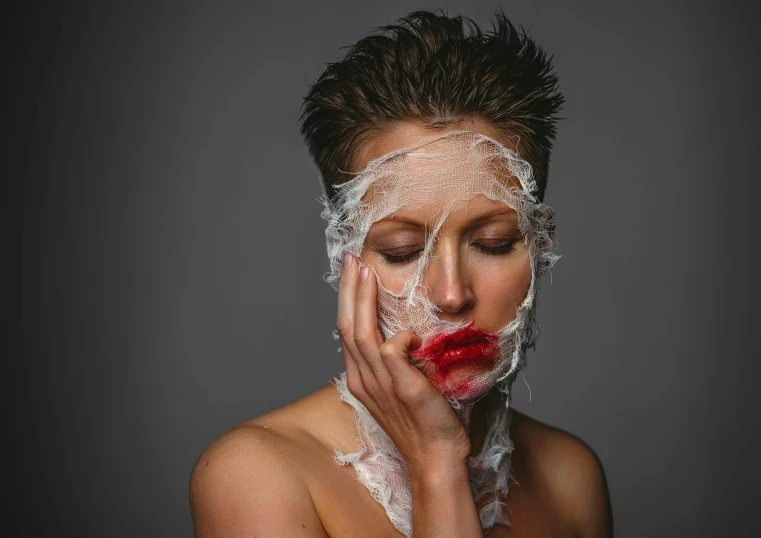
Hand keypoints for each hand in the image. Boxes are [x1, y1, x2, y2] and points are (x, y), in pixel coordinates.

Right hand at [336, 253, 471, 474]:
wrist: (435, 459)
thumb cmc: (422, 424)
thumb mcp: (399, 388)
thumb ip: (394, 362)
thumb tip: (402, 334)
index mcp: (361, 378)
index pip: (346, 330)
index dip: (347, 299)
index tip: (353, 272)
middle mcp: (365, 379)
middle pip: (347, 325)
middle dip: (348, 289)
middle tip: (352, 260)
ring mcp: (382, 385)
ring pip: (363, 334)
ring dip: (363, 299)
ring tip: (366, 272)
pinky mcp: (404, 389)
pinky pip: (392, 354)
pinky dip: (397, 338)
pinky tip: (408, 331)